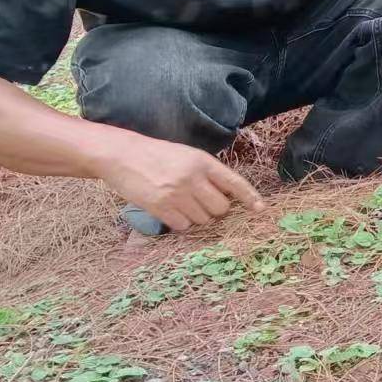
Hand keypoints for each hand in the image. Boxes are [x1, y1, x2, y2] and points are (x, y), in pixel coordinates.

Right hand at [98, 132, 264, 232]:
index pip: (234, 182)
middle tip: (200, 201)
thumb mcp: (186, 155)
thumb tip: (228, 197)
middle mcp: (192, 178)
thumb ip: (207, 173)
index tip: (260, 209)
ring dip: (196, 216)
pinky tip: (170, 209)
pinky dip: (180, 222)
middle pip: (220, 208)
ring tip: (181, 202)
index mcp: (202, 161)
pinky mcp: (160, 207)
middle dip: (214, 210)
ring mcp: (176, 194)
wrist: (121, 155)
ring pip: (203, 220)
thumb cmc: (157, 155)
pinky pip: (183, 226)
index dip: (250, 197)